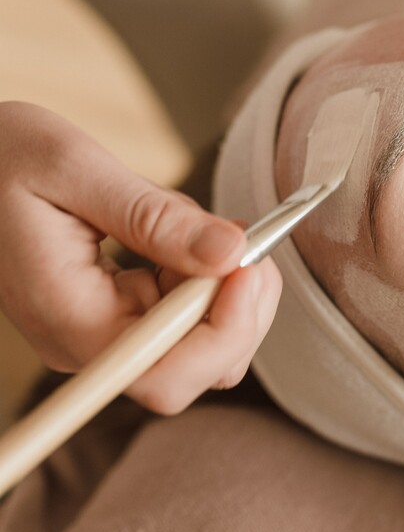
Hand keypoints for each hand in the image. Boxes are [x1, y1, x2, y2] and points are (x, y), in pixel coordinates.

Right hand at [0, 102, 281, 413]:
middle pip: (197, 369)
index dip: (225, 331)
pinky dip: (212, 278)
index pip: (163, 375)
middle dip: (242, 307)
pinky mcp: (120, 313)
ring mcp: (104, 333)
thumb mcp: (75, 169)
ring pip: (204, 346)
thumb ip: (155, 217)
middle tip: (250, 238)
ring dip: (231, 289)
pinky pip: (188, 317)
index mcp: (66, 318)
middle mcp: (86, 344)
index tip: (247, 263)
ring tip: (216, 228)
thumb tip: (231, 254)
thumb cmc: (4, 155)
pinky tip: (197, 236)